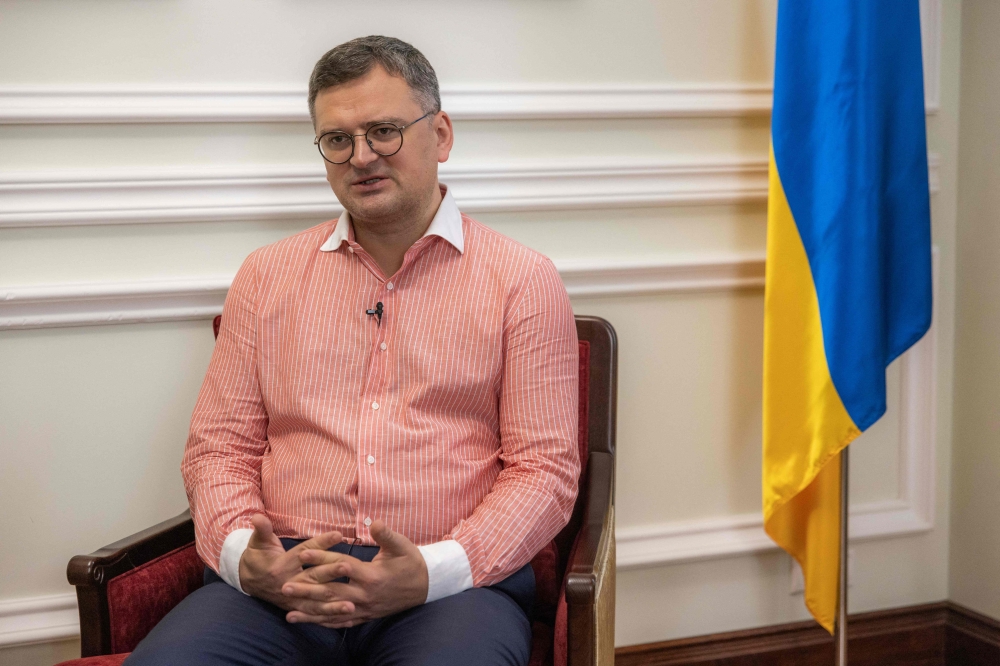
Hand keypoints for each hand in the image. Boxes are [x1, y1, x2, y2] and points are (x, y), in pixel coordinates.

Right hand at [238, 513, 342, 611]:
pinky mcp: (296, 607)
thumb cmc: (257, 556)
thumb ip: (262, 529)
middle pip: (313, 577)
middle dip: (330, 572)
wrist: (247, 580)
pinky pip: (314, 614)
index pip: (304, 552)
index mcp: (281, 565)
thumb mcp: (258, 541)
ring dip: (333, 604)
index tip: (338, 535)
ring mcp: (293, 598)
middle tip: (347, 566)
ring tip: (352, 604)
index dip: (321, 543)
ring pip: (315, 601)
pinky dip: (329, 617)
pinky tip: (347, 619)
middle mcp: (288, 583)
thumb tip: (257, 516)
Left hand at [280, 519, 429, 627]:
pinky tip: (308, 622)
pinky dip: (324, 623)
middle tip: (284, 587)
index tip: (302, 554)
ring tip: (288, 612)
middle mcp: (364, 595)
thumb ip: (386, 534)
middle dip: (307, 590)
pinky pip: (341, 622)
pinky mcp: (365, 616)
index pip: (341, 566)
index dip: (321, 559)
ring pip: (333, 612)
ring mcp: (364, 608)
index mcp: (371, 576)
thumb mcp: (402, 545)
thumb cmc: (411, 562)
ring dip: (310, 612)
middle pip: (331, 593)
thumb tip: (374, 522)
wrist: (426, 586)